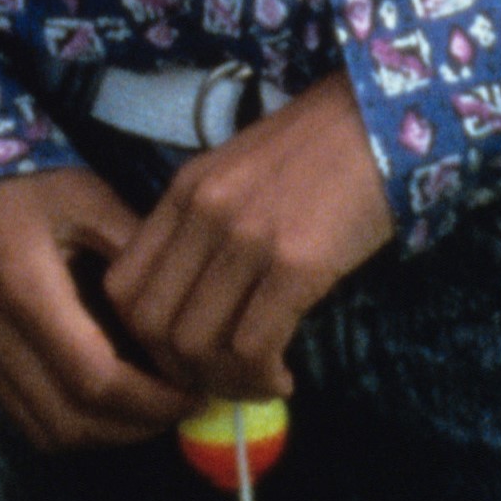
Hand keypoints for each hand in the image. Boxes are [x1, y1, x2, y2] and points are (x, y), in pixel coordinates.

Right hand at [0, 166, 193, 453]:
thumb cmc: (27, 183)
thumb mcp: (87, 197)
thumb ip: (136, 251)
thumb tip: (189, 311)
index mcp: (23, 286)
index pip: (94, 379)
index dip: (152, 400)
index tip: (193, 390)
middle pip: (71, 421)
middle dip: (136, 426)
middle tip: (181, 404)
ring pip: (47, 433)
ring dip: (105, 434)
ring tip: (149, 406)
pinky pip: (26, 420)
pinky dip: (72, 425)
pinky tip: (106, 399)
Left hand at [98, 74, 398, 398]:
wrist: (378, 118)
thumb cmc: (315, 151)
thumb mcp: (236, 176)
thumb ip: (204, 229)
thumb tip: (193, 310)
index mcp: (182, 192)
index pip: (122, 287)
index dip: (143, 340)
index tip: (183, 357)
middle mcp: (203, 213)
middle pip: (152, 327)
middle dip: (181, 372)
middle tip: (221, 379)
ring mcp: (246, 236)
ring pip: (197, 345)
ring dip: (225, 382)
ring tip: (257, 380)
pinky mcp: (296, 262)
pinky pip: (253, 346)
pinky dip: (261, 378)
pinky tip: (284, 377)